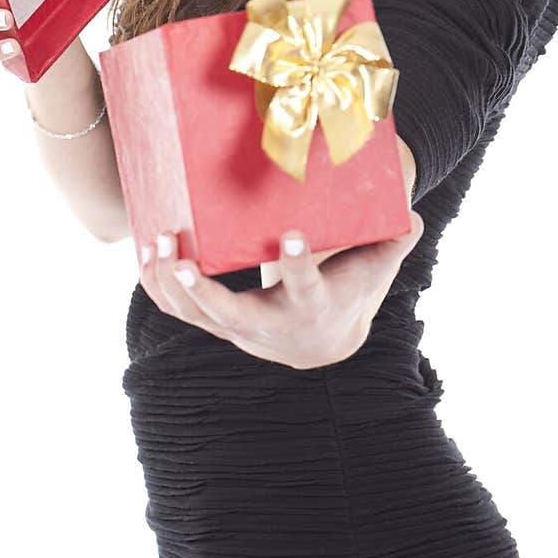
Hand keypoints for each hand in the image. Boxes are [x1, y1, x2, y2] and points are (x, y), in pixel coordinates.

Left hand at [140, 214, 425, 369]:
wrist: (322, 342)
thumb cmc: (349, 291)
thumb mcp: (375, 270)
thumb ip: (393, 242)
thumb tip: (411, 216)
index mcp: (311, 308)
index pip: (304, 288)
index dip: (296, 266)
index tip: (291, 237)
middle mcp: (269, 325)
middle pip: (229, 314)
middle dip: (202, 291)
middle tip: (182, 257)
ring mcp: (236, 328)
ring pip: (193, 315)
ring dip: (169, 283)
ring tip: (156, 242)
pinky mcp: (215, 323)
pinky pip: (178, 309)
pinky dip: (158, 286)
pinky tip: (145, 254)